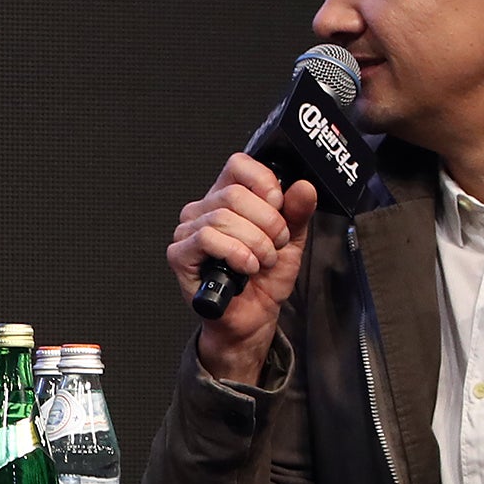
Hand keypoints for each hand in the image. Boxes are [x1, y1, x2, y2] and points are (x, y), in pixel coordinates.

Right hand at [167, 153, 315, 385]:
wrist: (253, 318)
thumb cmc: (264, 279)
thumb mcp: (290, 241)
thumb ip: (297, 213)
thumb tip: (304, 187)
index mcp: (227, 197)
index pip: (238, 165)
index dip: (263, 182)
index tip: (279, 206)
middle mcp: (204, 209)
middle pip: (235, 194)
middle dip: (267, 223)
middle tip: (276, 245)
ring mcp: (188, 231)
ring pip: (222, 217)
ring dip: (255, 243)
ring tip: (263, 261)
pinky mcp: (180, 254)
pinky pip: (207, 239)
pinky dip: (235, 253)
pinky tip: (246, 268)